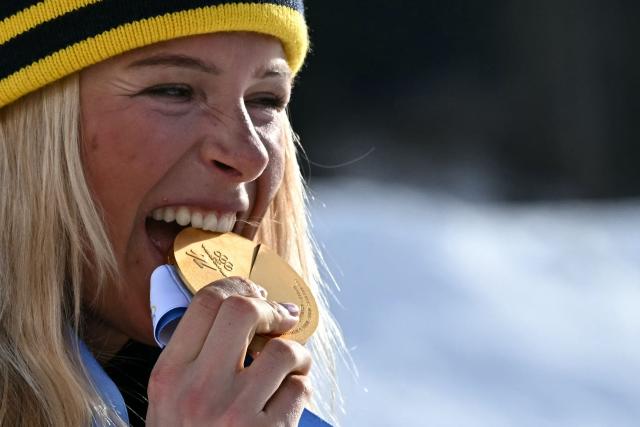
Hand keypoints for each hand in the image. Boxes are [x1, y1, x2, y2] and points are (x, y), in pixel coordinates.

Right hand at [145, 277, 311, 425]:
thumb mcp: (168, 400)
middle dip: (269, 307)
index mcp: (170, 376)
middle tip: (279, 317)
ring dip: (297, 351)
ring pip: (284, 350)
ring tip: (294, 362)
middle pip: (243, 310)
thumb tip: (238, 307)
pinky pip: (300, 390)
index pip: (205, 303)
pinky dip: (301, 387)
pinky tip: (291, 395)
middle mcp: (199, 391)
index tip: (253, 291)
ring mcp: (235, 415)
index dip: (236, 285)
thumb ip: (192, 356)